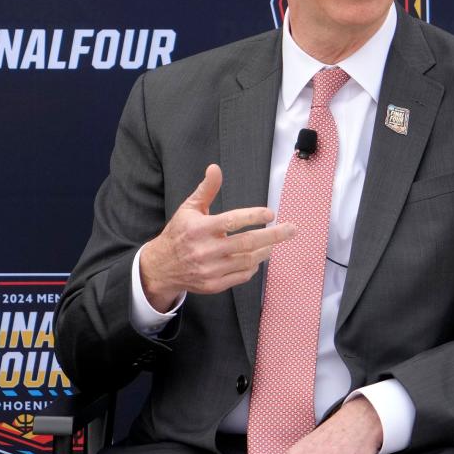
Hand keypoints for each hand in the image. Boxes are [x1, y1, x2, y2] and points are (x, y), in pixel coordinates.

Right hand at [139, 164, 296, 310]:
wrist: (162, 266)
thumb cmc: (179, 233)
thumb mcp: (189, 208)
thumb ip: (206, 189)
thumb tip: (215, 168)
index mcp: (199, 229)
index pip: (232, 222)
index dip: (253, 216)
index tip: (270, 213)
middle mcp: (205, 250)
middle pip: (247, 243)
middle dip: (273, 236)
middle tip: (291, 229)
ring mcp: (210, 270)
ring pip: (247, 261)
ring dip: (265, 250)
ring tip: (274, 242)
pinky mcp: (213, 285)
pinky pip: (241, 276)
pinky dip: (253, 266)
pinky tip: (257, 257)